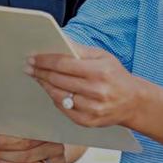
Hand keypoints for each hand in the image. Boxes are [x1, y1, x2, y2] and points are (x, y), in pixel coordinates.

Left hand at [26, 42, 144, 128]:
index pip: (63, 64)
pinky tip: (51, 90)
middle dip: (40, 72)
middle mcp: (96, 91)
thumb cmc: (116, 76)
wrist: (134, 102)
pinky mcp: (89, 121)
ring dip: (45, 85)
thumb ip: (79, 49)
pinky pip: (64, 109)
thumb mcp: (102, 56)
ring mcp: (93, 108)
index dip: (45, 60)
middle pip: (58, 80)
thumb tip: (58, 40)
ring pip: (59, 96)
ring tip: (38, 77)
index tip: (33, 57)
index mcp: (99, 71)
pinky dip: (55, 99)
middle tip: (29, 67)